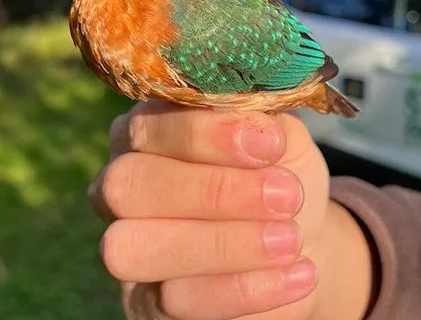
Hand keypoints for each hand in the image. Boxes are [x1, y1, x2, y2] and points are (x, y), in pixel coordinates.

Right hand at [90, 101, 372, 319]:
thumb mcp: (281, 139)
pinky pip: (177, 301)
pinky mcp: (144, 303)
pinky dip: (244, 289)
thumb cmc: (279, 175)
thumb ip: (262, 119)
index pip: (148, 123)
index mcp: (146, 130)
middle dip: (210, 191)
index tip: (271, 144)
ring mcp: (124, 246)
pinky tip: (297, 273)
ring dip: (222, 245)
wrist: (300, 239)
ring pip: (134, 248)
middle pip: (126, 184)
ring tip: (290, 239)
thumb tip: (256, 121)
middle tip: (285, 196)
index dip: (205, 134)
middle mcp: (120, 185)